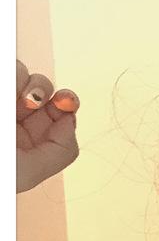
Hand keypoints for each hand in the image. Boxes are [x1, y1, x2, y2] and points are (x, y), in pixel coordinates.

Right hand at [16, 59, 80, 193]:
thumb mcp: (27, 173)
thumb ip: (61, 151)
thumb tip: (69, 119)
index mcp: (29, 140)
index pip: (60, 113)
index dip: (66, 105)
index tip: (64, 104)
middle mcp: (14, 118)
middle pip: (45, 90)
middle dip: (46, 90)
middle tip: (34, 100)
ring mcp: (5, 102)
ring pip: (23, 75)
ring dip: (23, 83)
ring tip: (14, 102)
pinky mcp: (0, 86)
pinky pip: (11, 67)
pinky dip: (13, 77)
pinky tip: (9, 91)